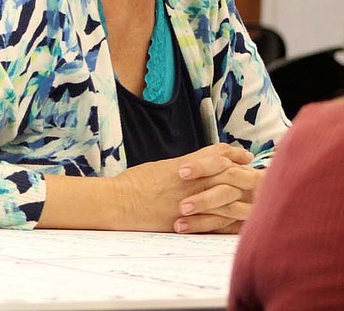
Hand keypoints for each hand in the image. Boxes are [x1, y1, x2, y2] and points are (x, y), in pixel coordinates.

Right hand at [113, 143, 257, 233]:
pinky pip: (217, 221)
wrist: (119, 202)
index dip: (233, 154)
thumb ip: (182, 166)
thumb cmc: (133, 184)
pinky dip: (231, 222)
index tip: (244, 156)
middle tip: (258, 176)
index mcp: (184, 167)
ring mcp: (191, 201)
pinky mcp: (188, 220)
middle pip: (228, 174)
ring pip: (227, 198)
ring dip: (244, 200)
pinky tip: (241, 224)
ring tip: (257, 202)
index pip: (217, 155)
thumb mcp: (160, 167)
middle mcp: (191, 182)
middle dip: (246, 174)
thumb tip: (197, 165)